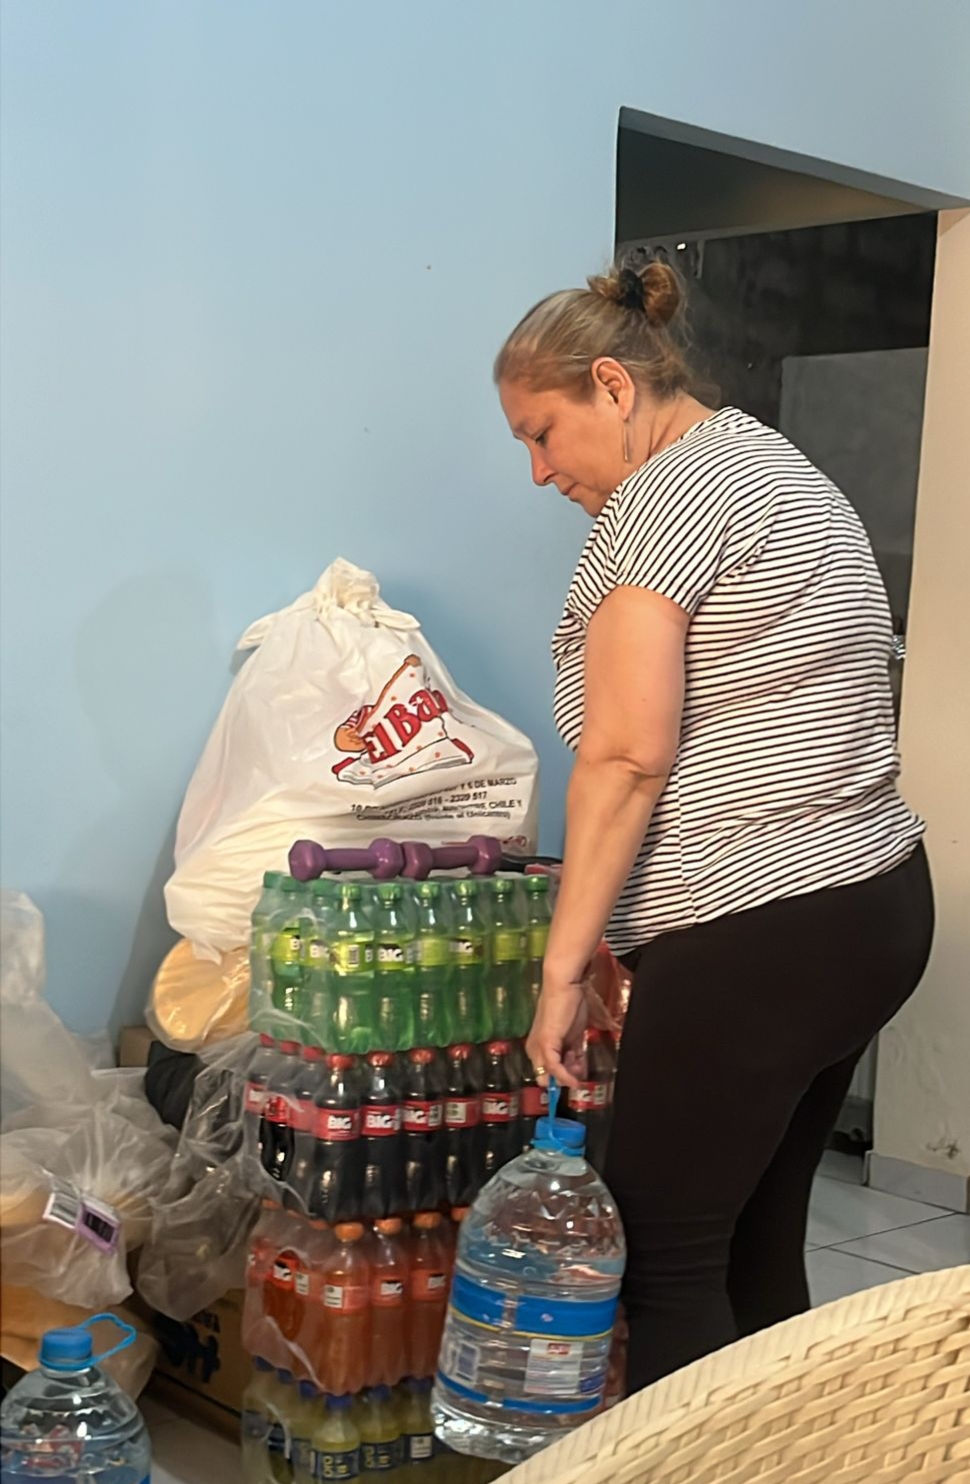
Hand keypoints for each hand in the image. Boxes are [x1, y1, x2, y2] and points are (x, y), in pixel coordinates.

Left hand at [525, 968, 588, 1090]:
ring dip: (568, 1074)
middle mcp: (534, 1050)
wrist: (565, 987)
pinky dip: (565, 1077)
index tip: (578, 1070)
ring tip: (579, 1059)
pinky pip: (554, 1068)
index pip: (548, 1073)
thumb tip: (576, 1069)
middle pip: (547, 1078)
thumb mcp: (572, 1035)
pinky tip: (575, 1080)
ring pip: (551, 1076)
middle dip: (565, 1077)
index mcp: (538, 1047)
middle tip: (579, 1065)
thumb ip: (572, 1052)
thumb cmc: (570, 1006)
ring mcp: (538, 1048)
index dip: (564, 1076)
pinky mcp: (545, 1045)